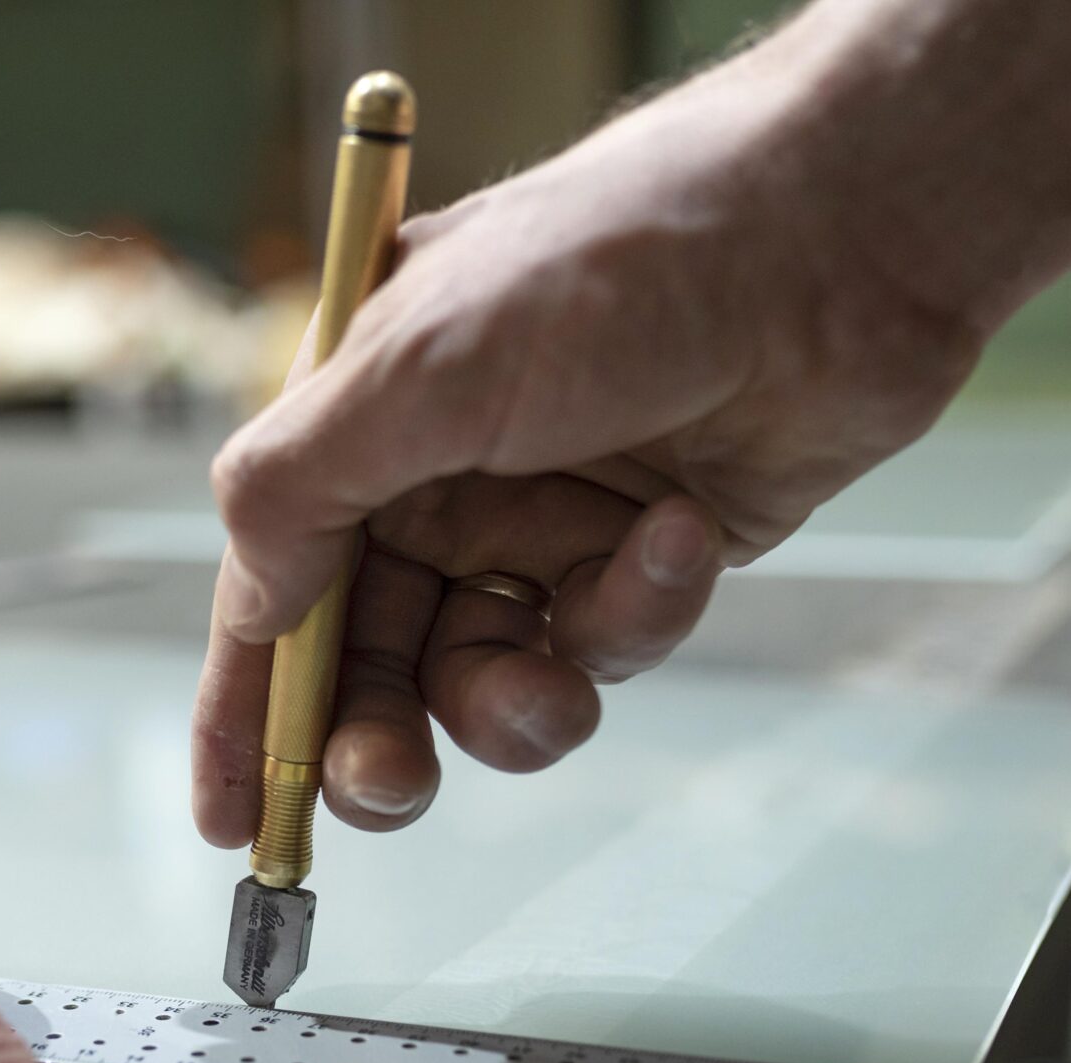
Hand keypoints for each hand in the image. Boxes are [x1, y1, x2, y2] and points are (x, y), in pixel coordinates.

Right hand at [193, 49, 985, 845]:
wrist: (836, 237)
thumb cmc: (615, 265)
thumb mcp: (417, 368)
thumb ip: (300, 489)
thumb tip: (247, 601)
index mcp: (357, 425)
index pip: (269, 590)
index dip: (244, 711)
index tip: (234, 817)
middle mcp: (439, 480)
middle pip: (370, 662)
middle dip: (373, 739)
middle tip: (390, 786)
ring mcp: (544, 521)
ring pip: (488, 679)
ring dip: (512, 704)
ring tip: (554, 694)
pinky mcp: (645, 554)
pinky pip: (606, 640)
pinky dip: (636, 612)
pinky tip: (679, 538)